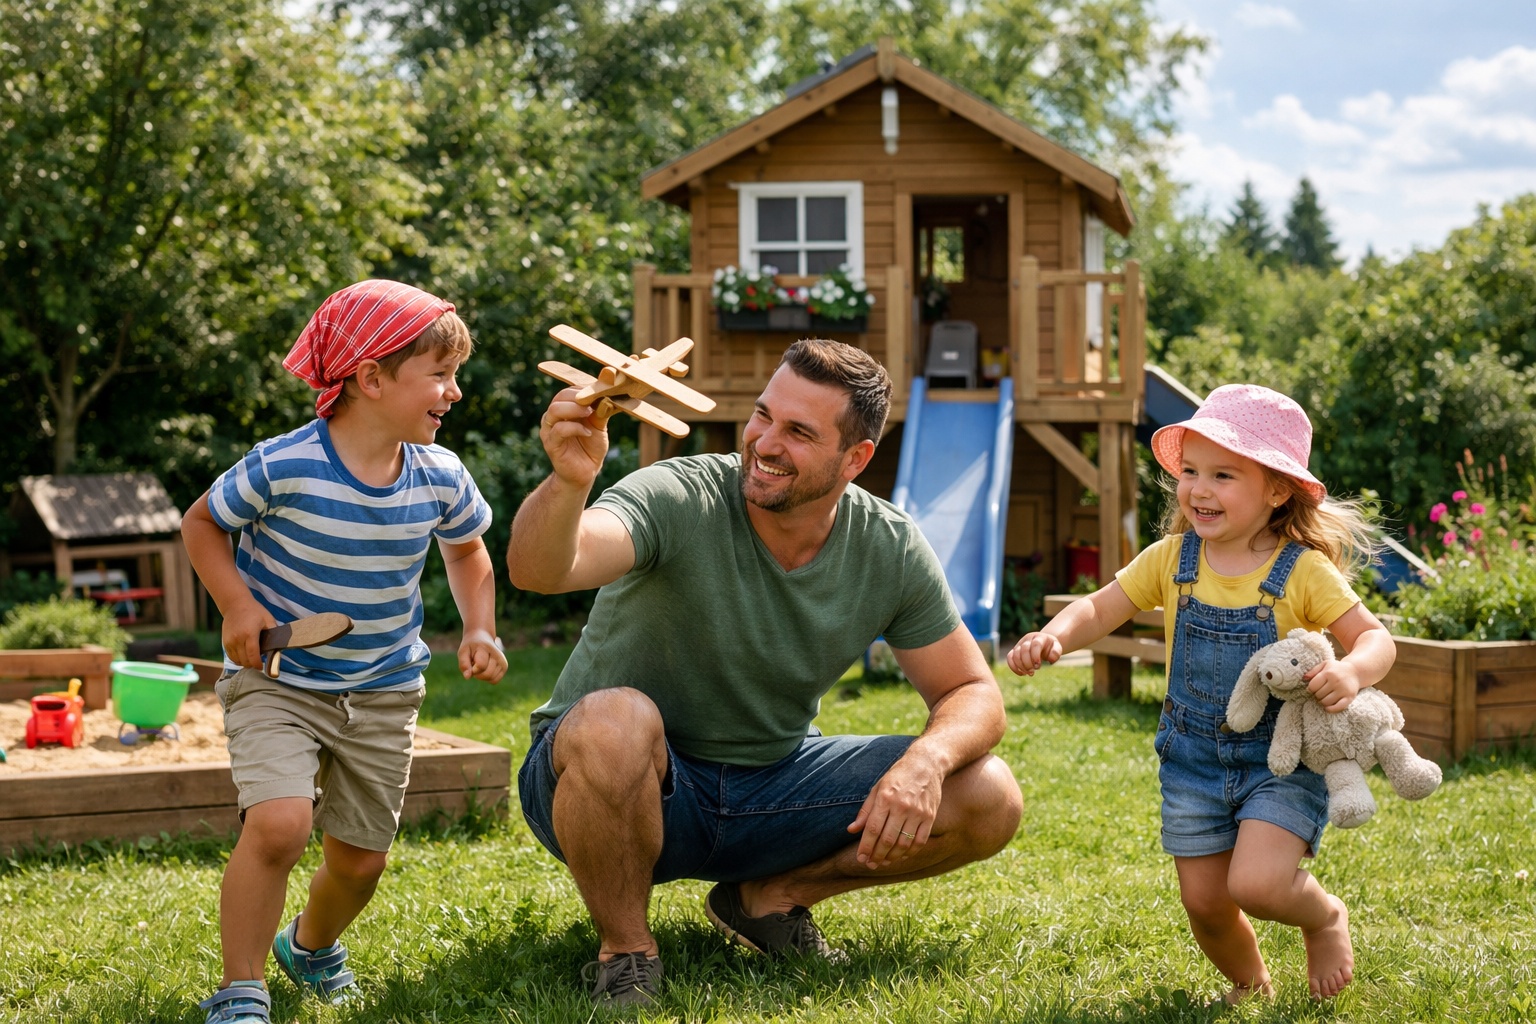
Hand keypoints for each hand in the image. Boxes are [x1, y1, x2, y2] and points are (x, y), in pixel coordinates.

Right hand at [222, 597, 275, 669]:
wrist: (235, 604)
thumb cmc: (254, 611)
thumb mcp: (268, 619)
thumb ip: (274, 633)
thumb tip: (279, 646)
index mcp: (250, 634)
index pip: (253, 655)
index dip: (258, 664)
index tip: (262, 667)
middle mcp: (237, 639)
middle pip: (245, 661)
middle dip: (253, 664)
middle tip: (259, 662)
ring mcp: (229, 641)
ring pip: (237, 661)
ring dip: (245, 662)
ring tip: (252, 658)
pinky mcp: (224, 642)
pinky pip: (231, 657)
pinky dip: (238, 659)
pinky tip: (244, 656)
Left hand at [459, 629, 507, 682]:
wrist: (482, 637)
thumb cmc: (471, 647)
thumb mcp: (463, 652)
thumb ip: (464, 664)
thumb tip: (467, 677)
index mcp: (487, 648)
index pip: (481, 666)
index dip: (472, 668)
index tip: (471, 661)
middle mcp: (498, 655)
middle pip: (487, 675)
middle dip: (477, 673)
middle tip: (475, 663)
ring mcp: (503, 661)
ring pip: (491, 679)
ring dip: (482, 675)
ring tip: (481, 664)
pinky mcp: (504, 667)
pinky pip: (494, 681)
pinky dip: (488, 678)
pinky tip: (485, 668)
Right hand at [540, 388, 612, 489]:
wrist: (585, 472)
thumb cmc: (590, 447)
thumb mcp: (599, 426)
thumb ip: (600, 410)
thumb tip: (608, 394)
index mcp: (563, 410)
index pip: (568, 392)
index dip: (583, 389)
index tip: (599, 391)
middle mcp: (553, 418)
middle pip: (560, 397)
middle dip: (578, 397)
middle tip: (594, 402)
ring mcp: (549, 430)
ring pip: (555, 410)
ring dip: (575, 409)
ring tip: (590, 413)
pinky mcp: (551, 444)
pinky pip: (559, 430)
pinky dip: (576, 428)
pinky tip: (588, 432)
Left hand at [846, 752, 943, 869]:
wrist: (926, 764)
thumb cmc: (898, 776)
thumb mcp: (877, 788)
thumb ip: (865, 811)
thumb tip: (851, 830)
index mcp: (885, 798)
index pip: (873, 829)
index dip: (866, 846)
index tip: (861, 858)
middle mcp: (902, 806)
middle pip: (887, 839)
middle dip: (877, 855)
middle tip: (870, 864)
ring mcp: (918, 812)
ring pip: (903, 844)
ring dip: (892, 857)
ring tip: (883, 862)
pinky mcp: (930, 817)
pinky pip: (920, 841)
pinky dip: (910, 853)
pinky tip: (901, 856)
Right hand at [1007, 632, 1062, 676]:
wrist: (1043, 643)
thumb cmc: (1050, 647)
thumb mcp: (1057, 647)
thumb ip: (1056, 652)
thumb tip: (1050, 660)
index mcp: (1039, 637)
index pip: (1035, 644)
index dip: (1035, 656)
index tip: (1038, 666)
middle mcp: (1027, 639)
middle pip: (1024, 650)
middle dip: (1028, 663)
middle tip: (1034, 671)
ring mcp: (1020, 644)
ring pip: (1015, 655)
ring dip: (1021, 666)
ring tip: (1029, 673)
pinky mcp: (1015, 650)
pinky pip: (1010, 658)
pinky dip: (1013, 667)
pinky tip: (1022, 673)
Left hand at [1305, 658, 1361, 712]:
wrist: (1355, 671)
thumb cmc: (1337, 669)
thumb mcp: (1325, 665)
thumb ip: (1313, 671)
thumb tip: (1304, 678)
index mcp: (1328, 673)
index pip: (1313, 686)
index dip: (1310, 689)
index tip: (1313, 689)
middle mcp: (1336, 681)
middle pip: (1319, 695)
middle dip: (1317, 695)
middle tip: (1320, 693)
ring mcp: (1343, 690)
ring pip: (1326, 702)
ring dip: (1322, 702)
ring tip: (1324, 698)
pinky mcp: (1350, 697)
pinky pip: (1338, 707)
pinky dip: (1331, 709)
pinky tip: (1327, 708)